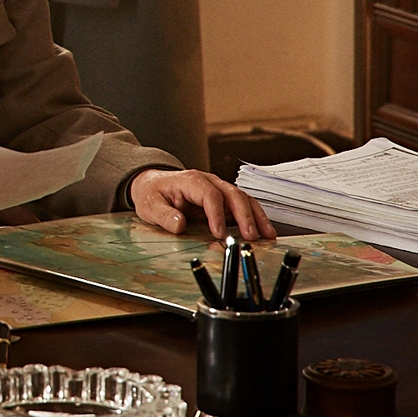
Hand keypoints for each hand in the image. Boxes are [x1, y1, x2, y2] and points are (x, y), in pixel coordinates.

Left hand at [127, 168, 271, 241]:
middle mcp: (208, 181)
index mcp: (191, 181)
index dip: (216, 214)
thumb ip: (164, 215)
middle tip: (251, 236)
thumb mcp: (150, 205)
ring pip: (242, 198)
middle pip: (232, 194)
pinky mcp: (223, 197)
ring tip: (267, 235)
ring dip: (256, 216)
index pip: (209, 195)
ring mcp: (218, 188)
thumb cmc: (153, 193)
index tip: (219, 233)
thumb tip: (179, 224)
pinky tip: (263, 230)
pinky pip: (242, 205)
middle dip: (244, 216)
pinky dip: (254, 217)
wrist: (152, 184)